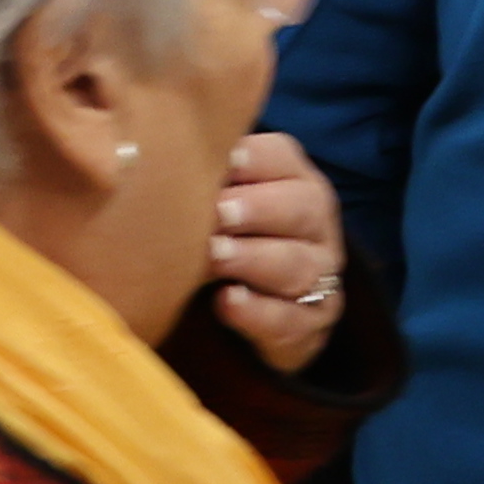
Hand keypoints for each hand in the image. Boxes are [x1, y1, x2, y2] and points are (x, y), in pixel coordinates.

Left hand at [209, 129, 347, 372]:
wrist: (252, 309)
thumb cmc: (226, 238)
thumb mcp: (218, 202)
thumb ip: (204, 182)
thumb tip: (163, 160)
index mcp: (294, 180)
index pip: (282, 157)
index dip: (254, 159)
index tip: (223, 162)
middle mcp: (316, 225)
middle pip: (302, 207)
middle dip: (258, 209)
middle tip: (219, 212)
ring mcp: (320, 277)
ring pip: (298, 266)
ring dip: (254, 259)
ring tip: (215, 256)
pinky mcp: (311, 326)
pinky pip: (291, 321)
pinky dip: (258, 313)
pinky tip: (228, 301)